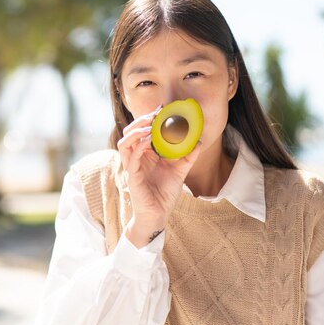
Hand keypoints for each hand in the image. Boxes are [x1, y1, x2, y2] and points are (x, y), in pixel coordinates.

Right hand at [117, 107, 201, 247]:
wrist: (159, 214)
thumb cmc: (164, 194)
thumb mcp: (180, 171)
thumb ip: (188, 156)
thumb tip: (199, 140)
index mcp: (144, 154)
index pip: (141, 131)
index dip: (149, 119)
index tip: (162, 109)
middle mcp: (135, 158)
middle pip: (130, 132)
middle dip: (141, 120)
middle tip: (156, 113)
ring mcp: (131, 166)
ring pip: (125, 141)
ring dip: (136, 129)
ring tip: (151, 124)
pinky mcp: (132, 175)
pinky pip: (131, 155)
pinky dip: (139, 144)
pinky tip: (150, 138)